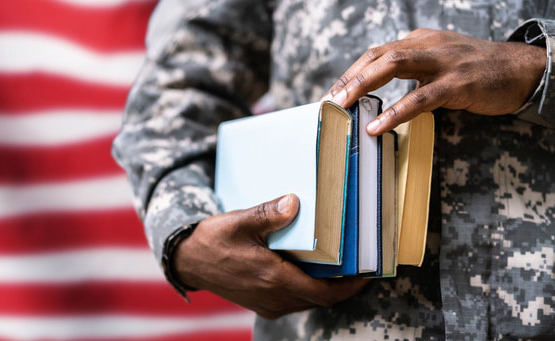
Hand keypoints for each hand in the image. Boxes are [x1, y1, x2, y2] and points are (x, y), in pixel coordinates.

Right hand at [173, 194, 368, 318]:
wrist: (186, 260)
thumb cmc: (212, 241)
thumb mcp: (239, 221)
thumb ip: (269, 213)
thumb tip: (294, 202)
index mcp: (273, 278)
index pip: (324, 293)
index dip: (350, 287)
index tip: (367, 274)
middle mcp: (273, 297)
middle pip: (320, 299)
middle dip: (342, 286)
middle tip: (358, 266)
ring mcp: (266, 303)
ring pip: (307, 302)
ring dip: (324, 289)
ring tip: (338, 268)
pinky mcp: (260, 303)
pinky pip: (293, 301)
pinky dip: (306, 289)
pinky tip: (309, 271)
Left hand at [321, 28, 546, 135]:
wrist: (523, 70)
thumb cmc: (478, 71)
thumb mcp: (440, 64)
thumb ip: (412, 73)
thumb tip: (379, 94)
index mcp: (420, 40)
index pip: (376, 53)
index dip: (351, 73)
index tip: (332, 93)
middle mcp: (428, 45)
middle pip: (377, 56)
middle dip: (350, 79)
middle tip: (329, 101)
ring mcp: (443, 62)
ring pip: (393, 66)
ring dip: (363, 86)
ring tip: (343, 107)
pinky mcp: (458, 82)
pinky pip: (421, 98)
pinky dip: (395, 112)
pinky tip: (378, 126)